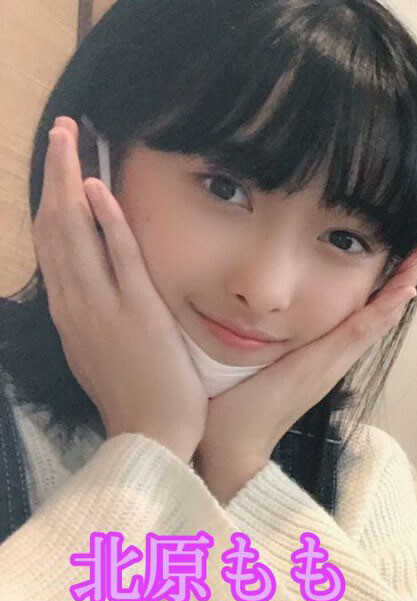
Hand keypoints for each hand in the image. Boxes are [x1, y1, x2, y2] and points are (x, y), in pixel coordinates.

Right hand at [31, 117, 203, 459]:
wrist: (152, 443)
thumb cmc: (139, 403)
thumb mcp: (108, 354)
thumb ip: (102, 319)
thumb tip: (99, 292)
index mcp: (71, 313)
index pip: (54, 245)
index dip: (53, 199)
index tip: (59, 166)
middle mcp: (76, 305)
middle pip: (54, 226)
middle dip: (54, 174)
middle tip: (61, 130)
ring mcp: (101, 309)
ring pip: (75, 233)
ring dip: (70, 180)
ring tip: (70, 137)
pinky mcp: (135, 317)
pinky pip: (117, 260)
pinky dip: (104, 222)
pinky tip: (97, 188)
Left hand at [197, 227, 416, 501]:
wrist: (233, 445)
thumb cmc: (234, 404)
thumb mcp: (255, 357)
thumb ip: (261, 333)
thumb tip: (250, 304)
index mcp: (326, 349)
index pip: (366, 305)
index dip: (389, 276)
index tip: (406, 244)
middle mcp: (338, 353)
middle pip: (385, 305)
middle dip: (411, 270)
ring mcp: (335, 360)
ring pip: (382, 313)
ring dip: (408, 280)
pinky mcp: (324, 365)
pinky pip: (362, 332)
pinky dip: (386, 310)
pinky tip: (404, 288)